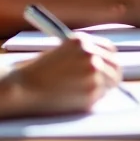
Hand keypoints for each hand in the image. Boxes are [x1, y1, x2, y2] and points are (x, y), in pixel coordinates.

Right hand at [0, 35, 121, 116]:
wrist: (23, 87)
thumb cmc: (37, 72)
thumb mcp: (61, 53)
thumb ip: (82, 56)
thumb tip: (103, 67)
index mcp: (82, 41)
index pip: (109, 49)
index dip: (109, 59)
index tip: (107, 67)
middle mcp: (91, 54)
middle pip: (116, 66)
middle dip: (112, 75)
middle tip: (107, 84)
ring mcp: (93, 73)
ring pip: (110, 83)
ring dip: (101, 88)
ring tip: (79, 92)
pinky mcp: (92, 92)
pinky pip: (99, 97)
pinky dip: (90, 100)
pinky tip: (72, 99)